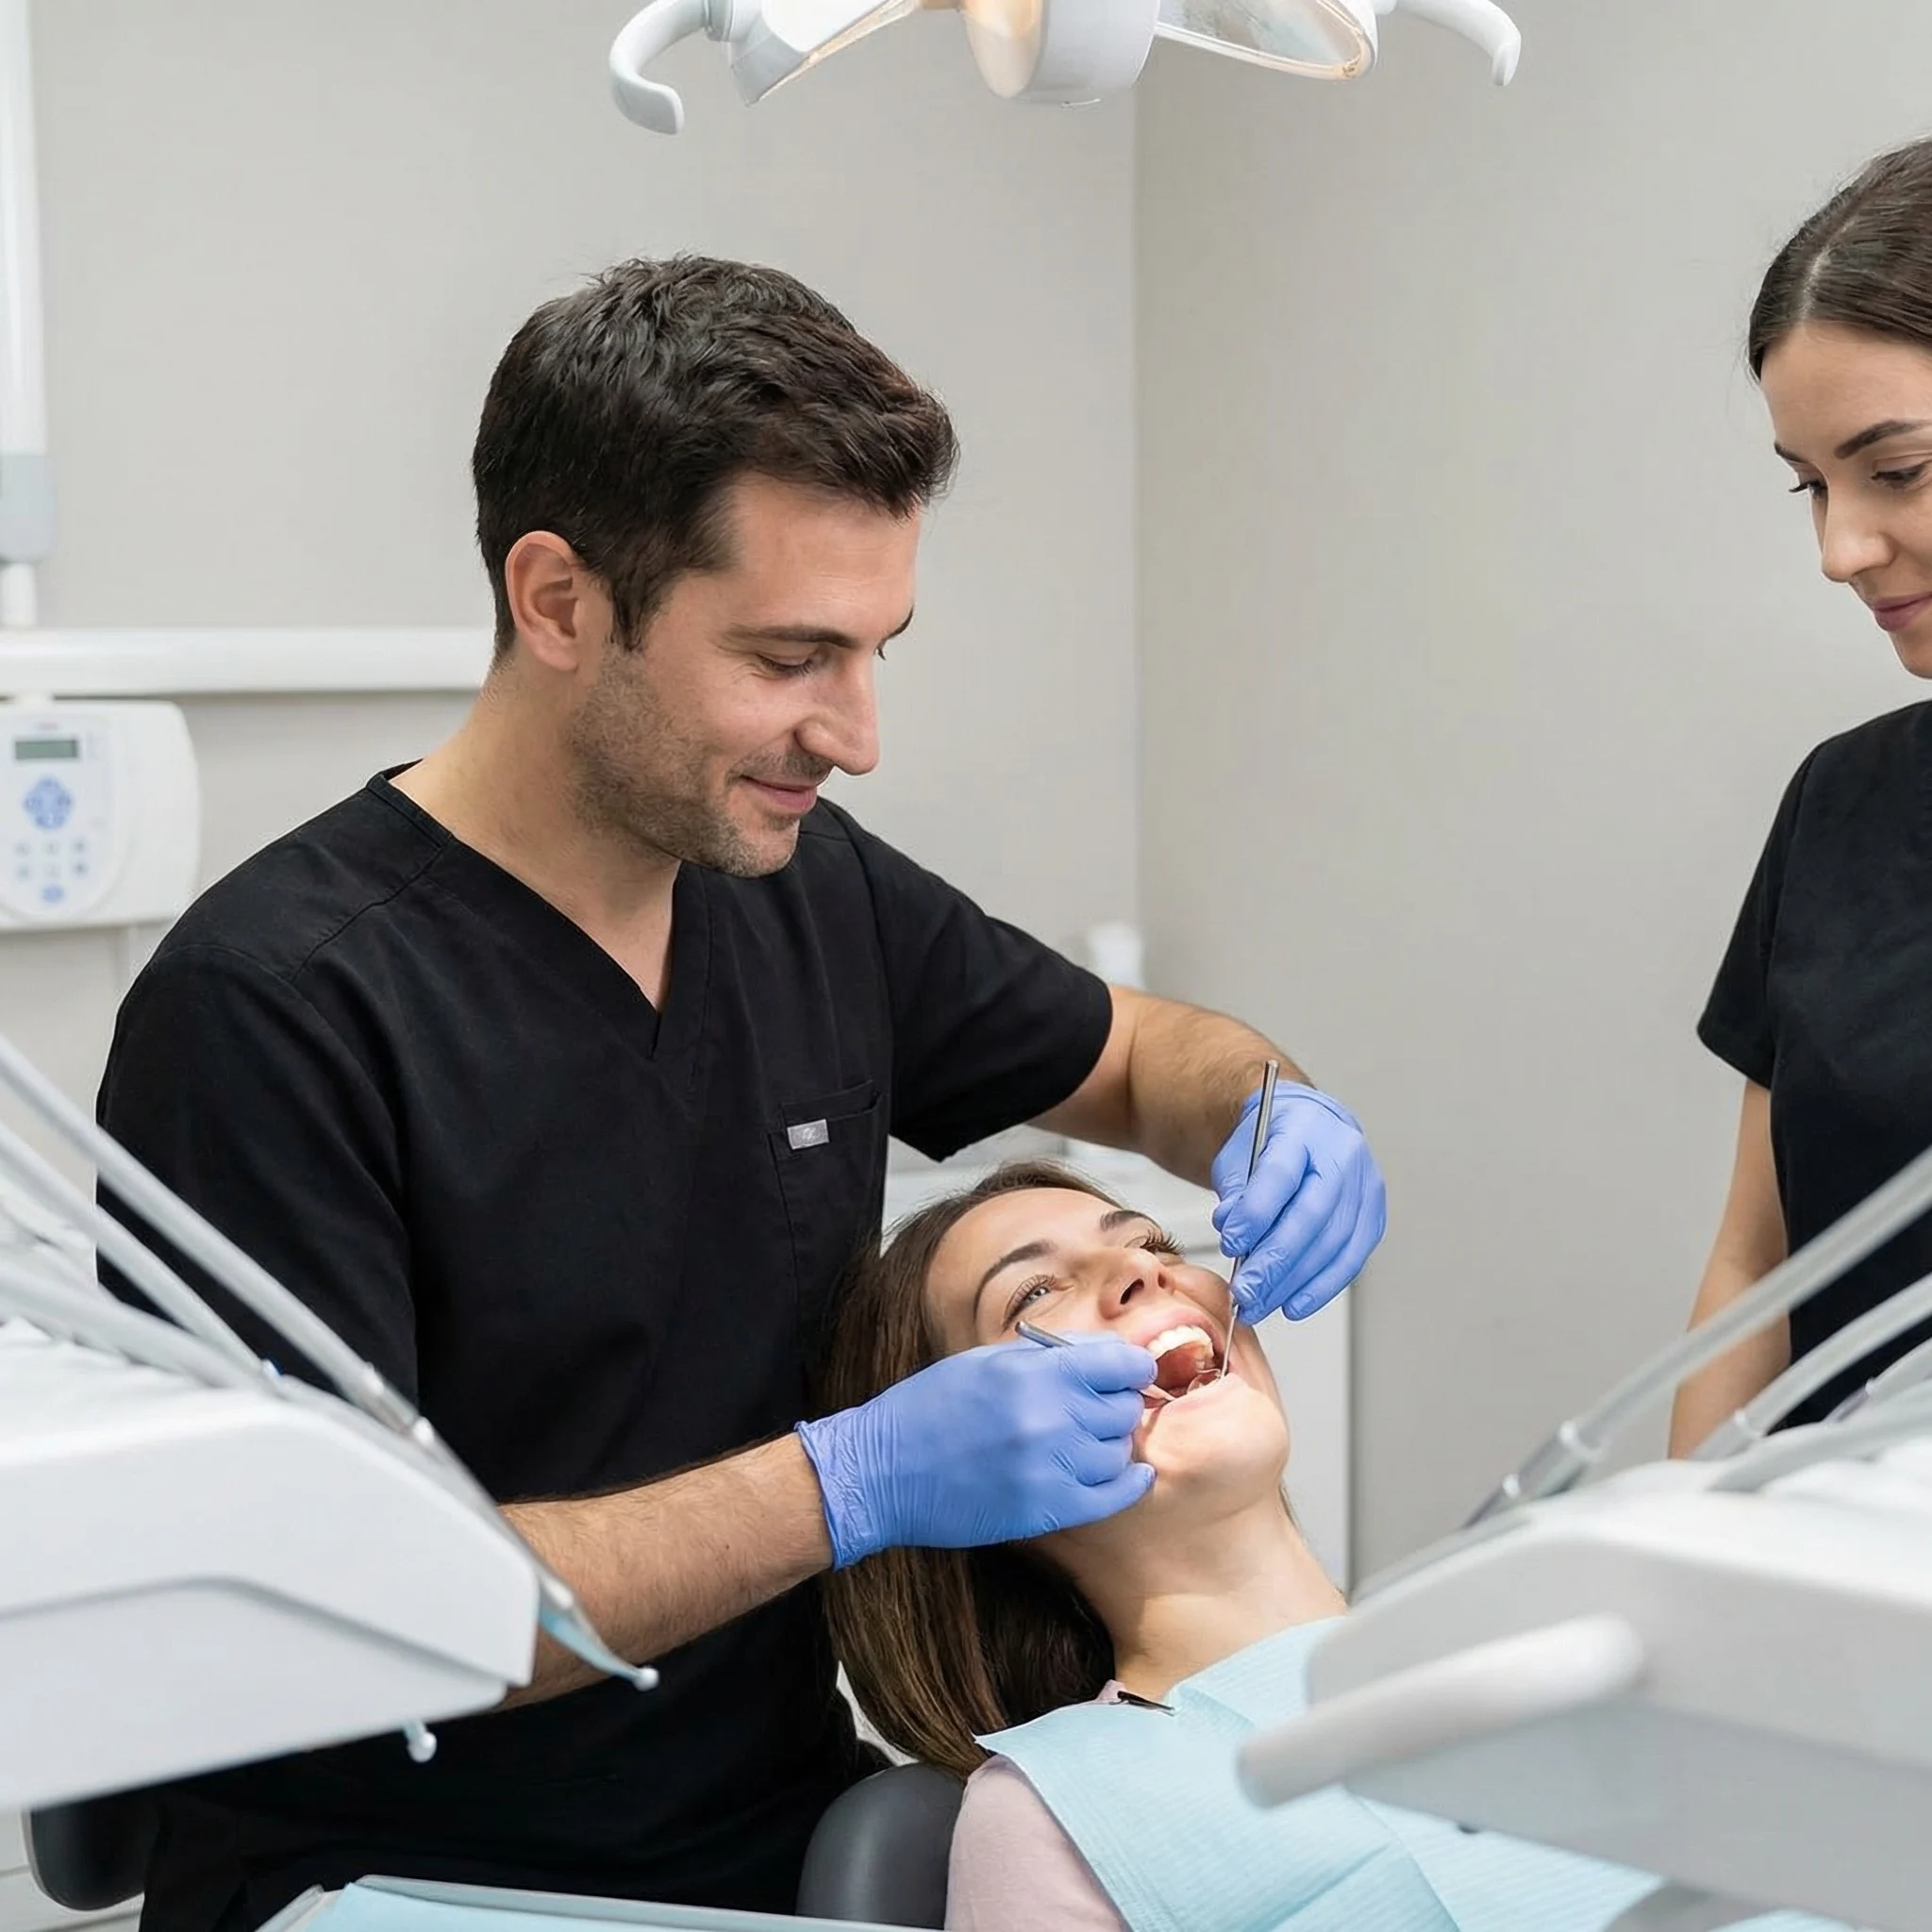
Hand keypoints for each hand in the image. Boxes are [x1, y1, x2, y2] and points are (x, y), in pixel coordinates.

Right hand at [795, 1337, 1156, 1569]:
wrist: (883, 1470)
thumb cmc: (932, 1407)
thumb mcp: (988, 1360)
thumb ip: (1053, 1355)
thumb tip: (1111, 1353)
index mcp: (1035, 1373)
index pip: (1123, 1364)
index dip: (1131, 1368)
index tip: (1127, 1375)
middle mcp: (1050, 1418)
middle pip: (1124, 1409)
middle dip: (1116, 1405)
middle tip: (1096, 1409)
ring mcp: (1051, 1468)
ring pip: (1119, 1452)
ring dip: (1109, 1445)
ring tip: (1083, 1442)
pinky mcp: (1046, 1510)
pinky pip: (1112, 1497)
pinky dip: (1127, 1484)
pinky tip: (1127, 1475)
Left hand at [1212, 1081, 1385, 1322]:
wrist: (1310, 1129)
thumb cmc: (1271, 1142)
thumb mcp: (1239, 1153)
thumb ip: (1234, 1191)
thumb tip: (1231, 1230)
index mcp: (1304, 1130)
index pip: (1281, 1175)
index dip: (1256, 1214)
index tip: (1231, 1244)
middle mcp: (1343, 1156)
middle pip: (1311, 1216)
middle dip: (1274, 1261)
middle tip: (1244, 1291)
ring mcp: (1365, 1187)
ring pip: (1333, 1244)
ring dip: (1293, 1282)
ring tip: (1259, 1303)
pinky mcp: (1373, 1217)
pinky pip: (1350, 1260)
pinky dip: (1320, 1288)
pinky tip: (1293, 1304)